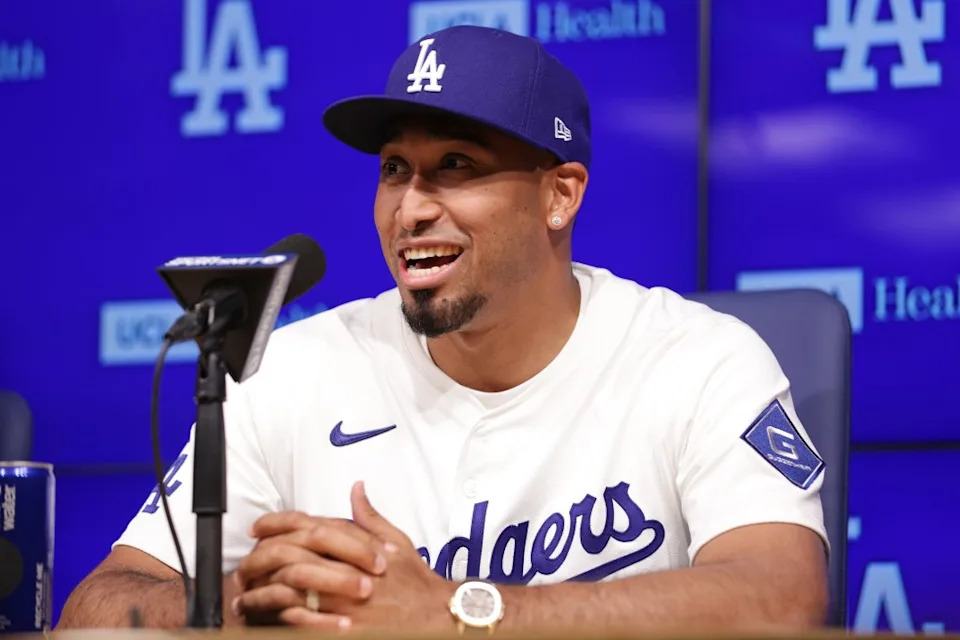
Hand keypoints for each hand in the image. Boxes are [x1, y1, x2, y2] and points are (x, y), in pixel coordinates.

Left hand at [243, 481, 457, 631]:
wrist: (436, 616)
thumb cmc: (415, 581)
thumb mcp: (397, 542)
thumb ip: (370, 517)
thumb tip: (356, 488)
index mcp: (358, 546)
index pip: (310, 526)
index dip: (279, 523)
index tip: (258, 528)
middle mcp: (348, 570)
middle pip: (293, 555)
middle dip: (262, 558)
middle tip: (245, 564)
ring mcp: (343, 602)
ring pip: (290, 590)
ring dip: (263, 592)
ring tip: (244, 596)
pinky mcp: (342, 628)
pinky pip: (301, 622)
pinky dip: (279, 618)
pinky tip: (264, 619)